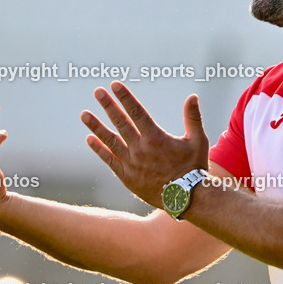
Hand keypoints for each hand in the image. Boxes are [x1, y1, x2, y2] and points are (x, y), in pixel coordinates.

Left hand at [80, 81, 208, 208]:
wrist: (186, 198)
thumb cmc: (194, 168)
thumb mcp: (198, 140)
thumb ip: (193, 117)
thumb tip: (193, 96)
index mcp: (156, 138)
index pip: (137, 112)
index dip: (125, 97)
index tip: (115, 85)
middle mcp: (140, 149)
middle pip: (120, 123)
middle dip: (108, 105)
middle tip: (97, 91)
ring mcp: (131, 163)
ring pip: (110, 141)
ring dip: (96, 126)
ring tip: (84, 114)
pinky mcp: (127, 177)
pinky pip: (109, 160)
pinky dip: (99, 149)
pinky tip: (89, 139)